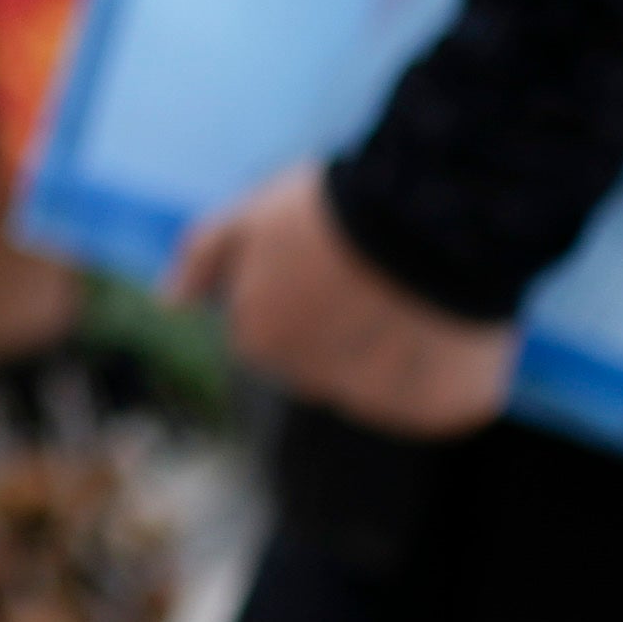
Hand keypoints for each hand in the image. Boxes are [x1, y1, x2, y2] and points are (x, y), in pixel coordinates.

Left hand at [169, 162, 516, 437]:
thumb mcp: (250, 217)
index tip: (331, 258)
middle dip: (345, 326)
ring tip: (419, 292)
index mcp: (260, 341)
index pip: (271, 329)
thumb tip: (170, 301)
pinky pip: (441, 398)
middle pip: (325, 363)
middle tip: (376, 274)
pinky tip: (453, 322)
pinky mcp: (441, 411)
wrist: (434, 216)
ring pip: (385, 384)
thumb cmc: (334, 210)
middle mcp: (314, 387)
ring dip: (398, 350)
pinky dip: (447, 368)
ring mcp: (382, 406)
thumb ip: (202, 259)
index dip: (305, 289)